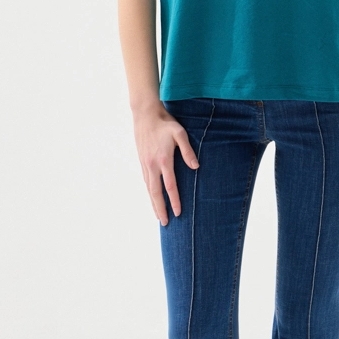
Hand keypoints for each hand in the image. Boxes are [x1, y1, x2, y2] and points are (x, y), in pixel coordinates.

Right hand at [132, 103, 198, 226]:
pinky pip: (146, 181)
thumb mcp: (180, 133)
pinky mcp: (142, 161)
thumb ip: (187, 151)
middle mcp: (152, 165)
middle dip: (160, 209)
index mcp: (163, 160)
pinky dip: (150, 193)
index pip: (169, 186)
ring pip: (149, 189)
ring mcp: (145, 164)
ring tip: (158, 215)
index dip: (174, 200)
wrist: (145, 114)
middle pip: (156, 193)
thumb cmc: (165, 123)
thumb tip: (196, 167)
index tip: (178, 213)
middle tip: (165, 223)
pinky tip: (153, 198)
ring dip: (154, 203)